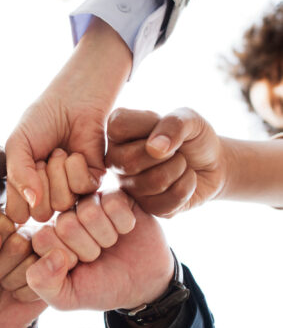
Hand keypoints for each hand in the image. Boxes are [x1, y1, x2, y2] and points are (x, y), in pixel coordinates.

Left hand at [0, 213, 44, 327]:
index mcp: (3, 223)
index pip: (1, 224)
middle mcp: (27, 234)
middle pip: (19, 244)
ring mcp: (45, 255)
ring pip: (33, 264)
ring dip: (12, 282)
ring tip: (6, 283)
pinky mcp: (56, 276)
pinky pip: (45, 284)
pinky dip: (24, 294)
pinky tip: (19, 293)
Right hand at [5, 18, 131, 222]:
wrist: (71, 101)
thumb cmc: (40, 122)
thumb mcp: (18, 145)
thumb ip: (17, 174)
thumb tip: (33, 202)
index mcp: (26, 192)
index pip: (19, 214)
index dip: (19, 192)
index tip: (24, 165)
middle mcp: (49, 197)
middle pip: (42, 213)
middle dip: (41, 180)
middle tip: (44, 157)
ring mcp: (72, 193)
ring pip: (63, 203)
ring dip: (58, 171)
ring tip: (60, 152)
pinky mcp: (94, 183)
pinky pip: (83, 188)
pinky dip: (77, 167)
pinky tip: (76, 153)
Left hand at [27, 192, 170, 310]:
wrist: (141, 284)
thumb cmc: (99, 288)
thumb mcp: (66, 297)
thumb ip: (42, 283)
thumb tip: (53, 255)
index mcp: (46, 236)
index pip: (43, 238)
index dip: (66, 259)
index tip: (76, 267)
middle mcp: (64, 214)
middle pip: (67, 224)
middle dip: (88, 250)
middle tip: (97, 256)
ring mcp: (89, 201)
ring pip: (90, 212)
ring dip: (106, 237)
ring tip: (110, 244)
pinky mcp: (115, 194)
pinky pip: (113, 202)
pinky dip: (124, 224)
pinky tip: (125, 230)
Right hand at [106, 108, 226, 216]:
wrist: (213, 165)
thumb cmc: (194, 137)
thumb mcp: (190, 119)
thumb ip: (172, 124)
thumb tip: (154, 149)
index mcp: (117, 133)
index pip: (118, 127)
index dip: (147, 126)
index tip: (162, 125)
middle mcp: (115, 160)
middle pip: (129, 161)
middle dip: (167, 154)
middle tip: (175, 149)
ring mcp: (128, 187)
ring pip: (154, 181)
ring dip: (180, 169)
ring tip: (181, 163)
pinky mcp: (146, 208)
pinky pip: (168, 200)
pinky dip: (187, 186)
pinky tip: (184, 180)